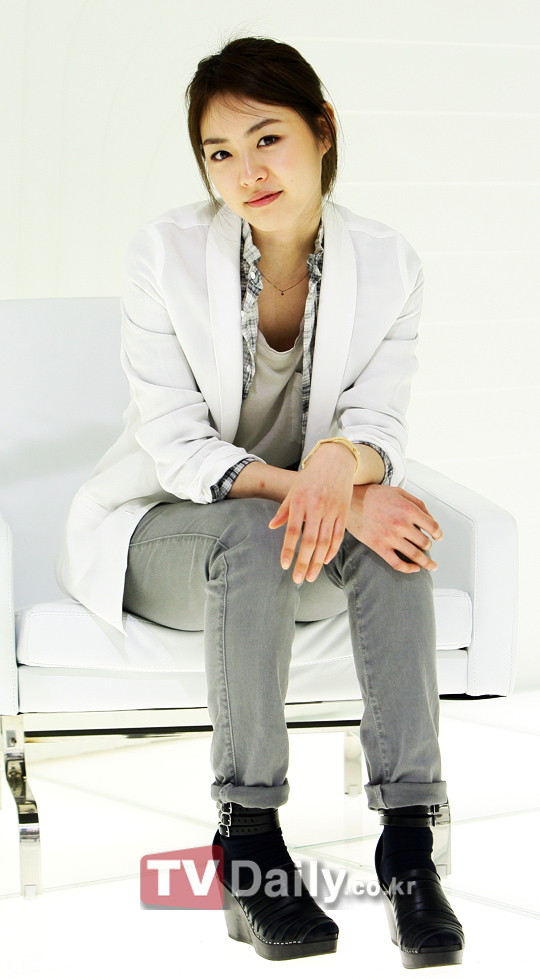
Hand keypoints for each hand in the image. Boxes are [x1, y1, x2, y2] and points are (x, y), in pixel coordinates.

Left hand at [268, 443, 355, 582]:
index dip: (289, 550)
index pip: (293, 531)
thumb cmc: (310, 477)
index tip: (285, 565)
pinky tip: (324, 561)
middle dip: (304, 562)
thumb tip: (271, 527)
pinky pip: (338, 536)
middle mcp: (317, 507)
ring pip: (326, 542)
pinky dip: (332, 550)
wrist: (335, 461)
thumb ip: (284, 510)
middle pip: (311, 541)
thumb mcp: (293, 490)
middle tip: (298, 579)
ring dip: (318, 562)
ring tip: (311, 576)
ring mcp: (332, 511)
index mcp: (301, 502)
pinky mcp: (343, 513)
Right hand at [344, 483, 442, 572]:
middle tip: (428, 547)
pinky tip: (415, 569)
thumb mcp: (399, 491)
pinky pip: (398, 563)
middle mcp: (401, 524)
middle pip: (425, 542)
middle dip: (429, 546)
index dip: (438, 534)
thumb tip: (430, 518)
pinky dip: (409, 569)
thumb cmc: (375, 495)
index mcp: (409, 510)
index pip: (432, 527)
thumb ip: (418, 503)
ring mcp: (390, 537)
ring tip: (431, 566)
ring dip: (426, 562)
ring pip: (415, 556)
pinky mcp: (379, 547)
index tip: (438, 537)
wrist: (351, 501)